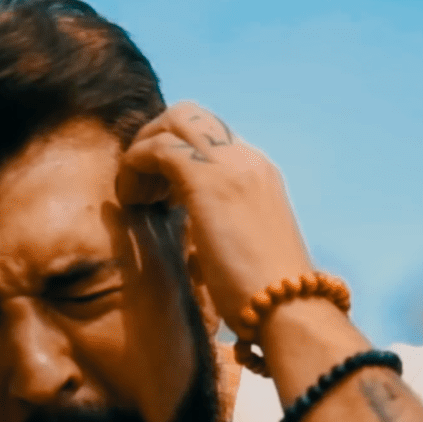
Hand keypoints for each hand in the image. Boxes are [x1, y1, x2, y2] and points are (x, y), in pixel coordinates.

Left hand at [117, 101, 312, 336]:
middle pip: (188, 114)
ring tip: (134, 193)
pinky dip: (136, 165)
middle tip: (141, 182)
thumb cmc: (265, 295)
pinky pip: (158, 149)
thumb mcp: (244, 246)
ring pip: (173, 120)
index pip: (210, 136)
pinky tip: (132, 199)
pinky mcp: (208, 182)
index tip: (160, 192)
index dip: (176, 153)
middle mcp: (247, 159)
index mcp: (259, 174)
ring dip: (143, 150)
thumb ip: (222, 226)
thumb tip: (197, 235)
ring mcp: (230, 166)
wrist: (289, 307)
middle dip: (154, 138)